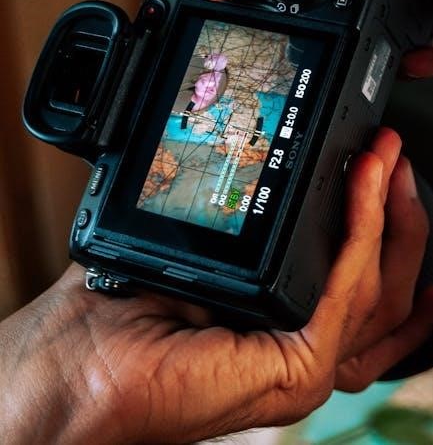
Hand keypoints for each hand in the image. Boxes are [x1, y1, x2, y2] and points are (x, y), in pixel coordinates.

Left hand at [1, 129, 431, 444]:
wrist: (76, 365)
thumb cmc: (122, 310)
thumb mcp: (200, 252)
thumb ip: (244, 226)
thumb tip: (275, 172)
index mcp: (282, 322)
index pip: (357, 279)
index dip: (377, 221)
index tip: (374, 164)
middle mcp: (302, 344)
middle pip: (385, 282)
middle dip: (398, 213)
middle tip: (391, 154)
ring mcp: (306, 363)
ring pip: (380, 286)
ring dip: (387, 214)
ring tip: (384, 159)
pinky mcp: (298, 368)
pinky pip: (349, 290)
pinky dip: (361, 232)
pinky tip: (362, 185)